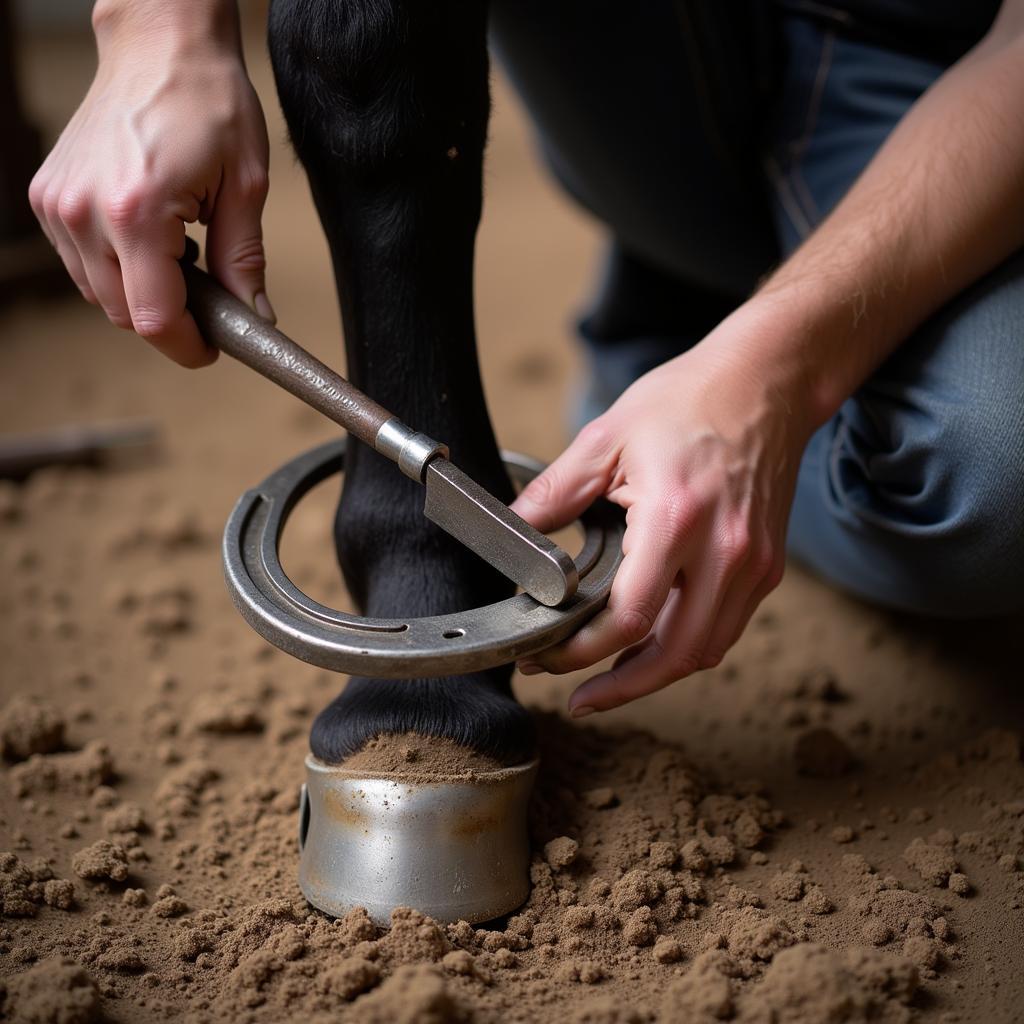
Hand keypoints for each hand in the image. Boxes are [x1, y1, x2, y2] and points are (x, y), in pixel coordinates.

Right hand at [29, 12, 270, 366]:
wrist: (159, 45)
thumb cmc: (207, 102)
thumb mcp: (246, 186)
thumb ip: (245, 261)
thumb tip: (254, 318)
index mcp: (135, 212)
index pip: (153, 318)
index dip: (188, 346)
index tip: (212, 348)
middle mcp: (83, 212)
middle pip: (124, 314)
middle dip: (170, 320)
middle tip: (211, 299)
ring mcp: (58, 204)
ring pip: (99, 295)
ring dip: (142, 294)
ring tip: (182, 254)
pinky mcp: (47, 197)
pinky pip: (81, 264)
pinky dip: (117, 269)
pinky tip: (150, 239)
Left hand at [512, 301, 814, 715]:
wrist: (766, 383)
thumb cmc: (689, 401)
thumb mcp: (608, 436)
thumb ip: (555, 491)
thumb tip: (513, 530)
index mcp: (676, 518)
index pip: (629, 618)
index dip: (583, 653)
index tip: (549, 659)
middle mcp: (724, 551)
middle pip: (674, 655)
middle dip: (621, 688)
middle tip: (579, 697)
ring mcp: (753, 563)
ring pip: (705, 650)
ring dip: (656, 675)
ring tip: (611, 681)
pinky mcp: (767, 565)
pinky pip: (726, 628)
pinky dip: (687, 648)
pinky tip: (653, 645)